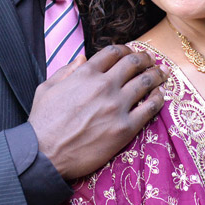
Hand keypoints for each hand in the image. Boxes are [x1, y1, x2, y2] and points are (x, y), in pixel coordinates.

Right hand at [29, 45, 167, 179]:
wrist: (44, 155)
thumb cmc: (42, 123)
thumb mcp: (47, 88)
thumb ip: (66, 70)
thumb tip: (82, 58)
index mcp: (85, 74)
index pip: (114, 52)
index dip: (126, 50)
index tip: (131, 54)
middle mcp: (104, 86)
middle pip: (135, 63)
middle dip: (146, 59)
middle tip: (151, 62)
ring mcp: (117, 106)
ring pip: (147, 81)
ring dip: (157, 75)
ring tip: (162, 74)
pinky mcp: (125, 128)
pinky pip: (151, 107)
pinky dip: (159, 98)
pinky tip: (160, 96)